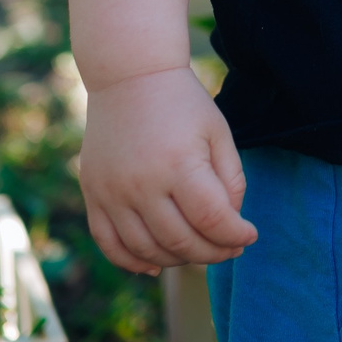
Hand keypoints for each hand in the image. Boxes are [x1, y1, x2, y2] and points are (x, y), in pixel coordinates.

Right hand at [77, 66, 258, 273]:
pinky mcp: (93, 194)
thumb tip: (230, 224)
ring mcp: (112, 192)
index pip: (211, 220)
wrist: (130, 77)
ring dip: (178, 261)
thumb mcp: (218, 133)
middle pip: (180, 241)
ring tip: (199, 250)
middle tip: (230, 248)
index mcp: (179, 164)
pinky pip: (109, 244)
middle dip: (213, 252)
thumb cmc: (183, 104)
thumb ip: (231, 180)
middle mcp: (141, 183)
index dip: (235, 235)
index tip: (249, 235)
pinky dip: (132, 262)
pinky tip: (155, 265)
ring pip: (146, 250)